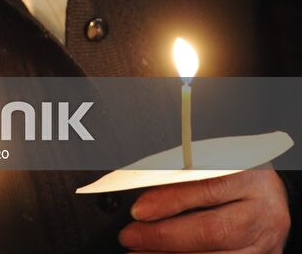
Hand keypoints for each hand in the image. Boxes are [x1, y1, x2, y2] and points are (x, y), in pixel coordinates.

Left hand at [118, 168, 290, 252]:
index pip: (206, 188)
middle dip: (164, 236)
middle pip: (211, 230)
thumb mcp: (217, 158)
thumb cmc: (238, 169)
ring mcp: (266, 241)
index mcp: (251, 175)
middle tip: (131, 236)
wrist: (270, 191)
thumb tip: (147, 189)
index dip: (170, 200)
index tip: (139, 209)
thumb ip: (188, 171)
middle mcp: (263, 210)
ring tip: (140, 252)